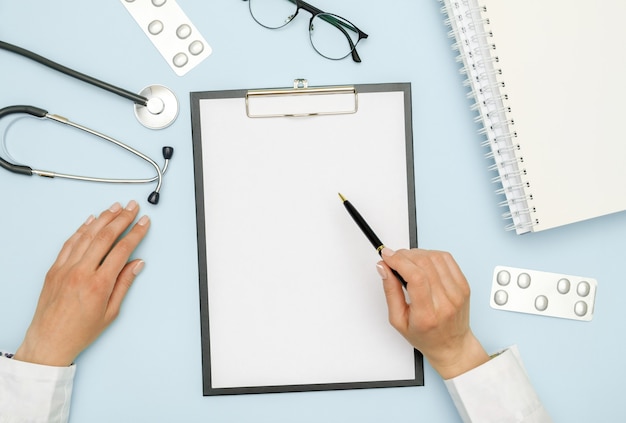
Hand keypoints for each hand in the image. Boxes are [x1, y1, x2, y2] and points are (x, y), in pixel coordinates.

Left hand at [14, 201, 149, 366]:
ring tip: (115, 208)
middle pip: (105, 236)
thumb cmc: (79, 331)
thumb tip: (137, 264)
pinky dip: (81, 229)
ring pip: (87, 235)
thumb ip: (124, 283)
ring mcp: (65, 268)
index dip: (136, 233)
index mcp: (99, 284)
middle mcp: (81, 272)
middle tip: (132, 207)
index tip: (143, 223)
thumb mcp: (111, 312)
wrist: (49, 341)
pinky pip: (69, 243)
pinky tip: (91, 220)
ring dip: (103, 218)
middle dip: (122, 218)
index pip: (122, 249)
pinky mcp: (54, 269)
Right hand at [377, 248, 489, 378]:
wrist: (452, 345)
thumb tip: (383, 268)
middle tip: (394, 258)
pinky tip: (423, 261)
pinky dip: (431, 254)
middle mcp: (446, 301)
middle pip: (424, 264)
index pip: (415, 277)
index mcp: (427, 314)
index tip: (387, 255)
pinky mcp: (464, 285)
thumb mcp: (398, 320)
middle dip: (404, 255)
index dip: (399, 261)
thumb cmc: (426, 336)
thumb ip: (390, 292)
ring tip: (408, 261)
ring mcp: (458, 292)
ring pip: (435, 257)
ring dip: (417, 253)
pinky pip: (447, 259)